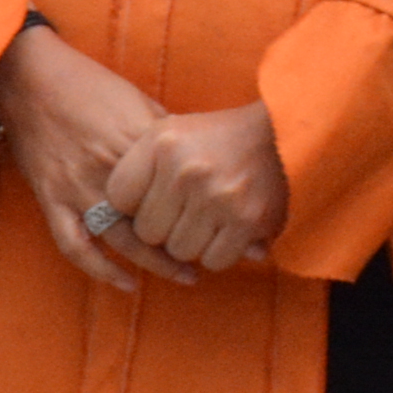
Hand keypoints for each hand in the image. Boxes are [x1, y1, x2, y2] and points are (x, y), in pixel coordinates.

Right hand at [0, 23, 195, 293]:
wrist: (28, 77)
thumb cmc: (87, 83)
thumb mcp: (138, 100)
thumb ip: (166, 136)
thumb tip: (203, 160)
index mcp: (137, 143)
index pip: (184, 187)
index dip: (214, 210)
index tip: (241, 225)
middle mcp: (109, 169)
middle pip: (159, 219)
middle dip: (193, 242)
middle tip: (222, 256)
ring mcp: (77, 187)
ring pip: (122, 238)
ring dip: (156, 262)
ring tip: (186, 275)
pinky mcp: (51, 198)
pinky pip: (74, 244)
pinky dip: (99, 269)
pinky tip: (126, 284)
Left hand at [86, 102, 289, 278]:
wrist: (281, 132)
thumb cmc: (214, 138)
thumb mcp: (167, 131)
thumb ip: (136, 166)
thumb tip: (110, 212)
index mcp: (161, 144)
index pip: (118, 200)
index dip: (132, 206)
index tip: (150, 199)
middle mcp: (186, 171)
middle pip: (147, 233)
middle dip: (161, 230)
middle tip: (182, 215)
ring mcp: (218, 198)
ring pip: (180, 251)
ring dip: (191, 244)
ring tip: (205, 221)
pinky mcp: (249, 220)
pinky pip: (215, 260)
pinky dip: (218, 253)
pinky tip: (226, 232)